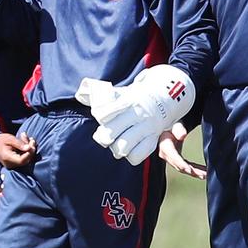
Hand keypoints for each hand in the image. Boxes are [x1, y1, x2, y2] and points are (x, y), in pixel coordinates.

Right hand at [0, 132, 36, 168]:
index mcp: (7, 158)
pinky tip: (25, 142)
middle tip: (32, 139)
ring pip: (26, 159)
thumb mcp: (10, 138)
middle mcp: (9, 164)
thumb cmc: (1, 140)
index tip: (32, 142)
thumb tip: (29, 148)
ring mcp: (12, 166)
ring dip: (29, 149)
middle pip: (25, 160)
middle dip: (31, 150)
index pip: (22, 160)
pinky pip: (24, 159)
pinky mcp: (15, 164)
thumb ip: (19, 144)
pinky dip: (27, 151)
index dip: (29, 153)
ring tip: (27, 139)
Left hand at [76, 66, 195, 165]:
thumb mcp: (121, 91)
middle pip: (110, 133)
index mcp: (127, 102)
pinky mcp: (153, 139)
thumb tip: (80, 95)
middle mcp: (136, 115)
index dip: (100, 116)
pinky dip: (132, 156)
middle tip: (105, 136)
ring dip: (116, 148)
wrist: (167, 96)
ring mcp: (146, 128)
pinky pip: (139, 154)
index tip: (103, 116)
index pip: (105, 113)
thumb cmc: (136, 97)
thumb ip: (101, 94)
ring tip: (116, 145)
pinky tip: (130, 150)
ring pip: (123, 147)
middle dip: (104, 137)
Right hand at [158, 122, 206, 179]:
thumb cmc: (171, 126)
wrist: (168, 128)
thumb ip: (178, 129)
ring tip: (206, 175)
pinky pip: (187, 167)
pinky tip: (204, 172)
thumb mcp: (174, 125)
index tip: (189, 170)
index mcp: (165, 147)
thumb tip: (183, 135)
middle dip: (191, 171)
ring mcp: (172, 159)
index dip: (181, 164)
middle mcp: (167, 155)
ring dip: (195, 172)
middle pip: (179, 166)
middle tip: (203, 174)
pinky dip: (195, 170)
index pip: (173, 157)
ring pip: (184, 168)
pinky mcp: (178, 160)